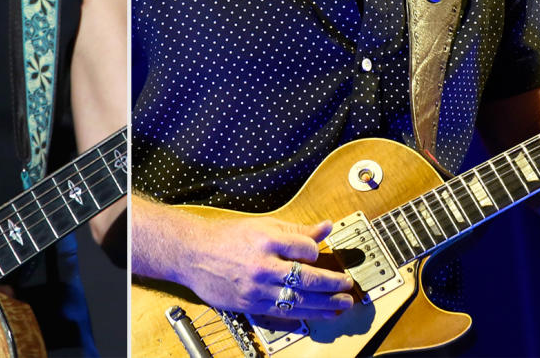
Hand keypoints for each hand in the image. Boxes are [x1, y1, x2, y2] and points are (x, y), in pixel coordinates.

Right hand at [178, 215, 354, 319]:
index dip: (317, 252)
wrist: (191, 253)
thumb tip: (325, 228)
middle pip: (307, 278)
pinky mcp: (250, 304)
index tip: (322, 255)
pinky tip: (320, 313)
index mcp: (265, 239)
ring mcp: (256, 287)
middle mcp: (262, 264)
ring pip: (299, 299)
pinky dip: (306, 313)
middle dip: (333, 284)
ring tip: (342, 304)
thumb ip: (295, 229)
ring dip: (326, 304)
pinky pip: (284, 311)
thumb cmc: (225, 237)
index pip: (305, 248)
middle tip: (347, 286)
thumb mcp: (261, 225)